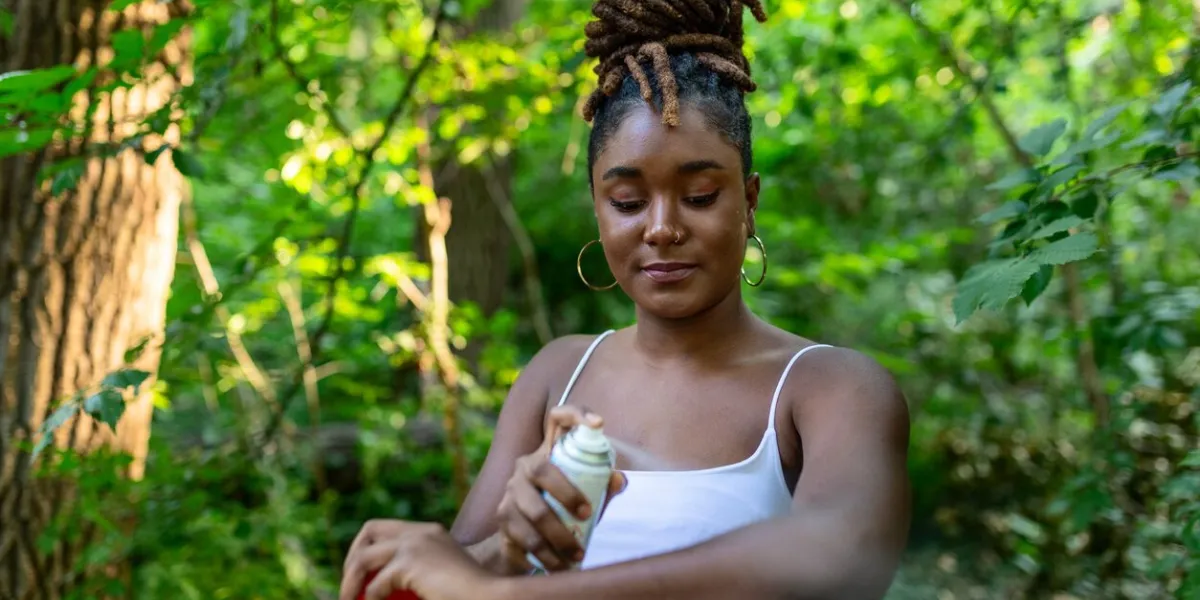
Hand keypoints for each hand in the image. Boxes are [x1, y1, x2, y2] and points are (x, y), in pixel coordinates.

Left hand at [339, 520, 497, 599]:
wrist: (490, 597)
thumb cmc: (470, 593)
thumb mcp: (442, 576)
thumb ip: (419, 572)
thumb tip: (385, 585)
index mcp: (430, 532)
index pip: (386, 528)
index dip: (367, 547)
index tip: (361, 574)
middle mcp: (421, 532)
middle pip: (369, 531)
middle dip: (352, 558)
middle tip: (348, 586)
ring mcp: (416, 545)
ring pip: (363, 557)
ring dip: (350, 581)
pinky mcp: (411, 563)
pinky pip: (377, 584)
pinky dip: (371, 598)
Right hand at [494, 405, 626, 573]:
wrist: (520, 540)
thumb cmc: (561, 508)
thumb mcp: (584, 494)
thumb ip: (601, 485)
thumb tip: (619, 481)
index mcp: (548, 451)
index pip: (558, 418)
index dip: (576, 413)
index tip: (599, 423)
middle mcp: (525, 467)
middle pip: (542, 470)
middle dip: (567, 493)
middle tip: (587, 514)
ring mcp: (510, 493)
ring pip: (534, 512)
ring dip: (559, 537)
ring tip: (578, 555)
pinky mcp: (503, 520)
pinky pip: (523, 539)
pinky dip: (545, 556)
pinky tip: (560, 567)